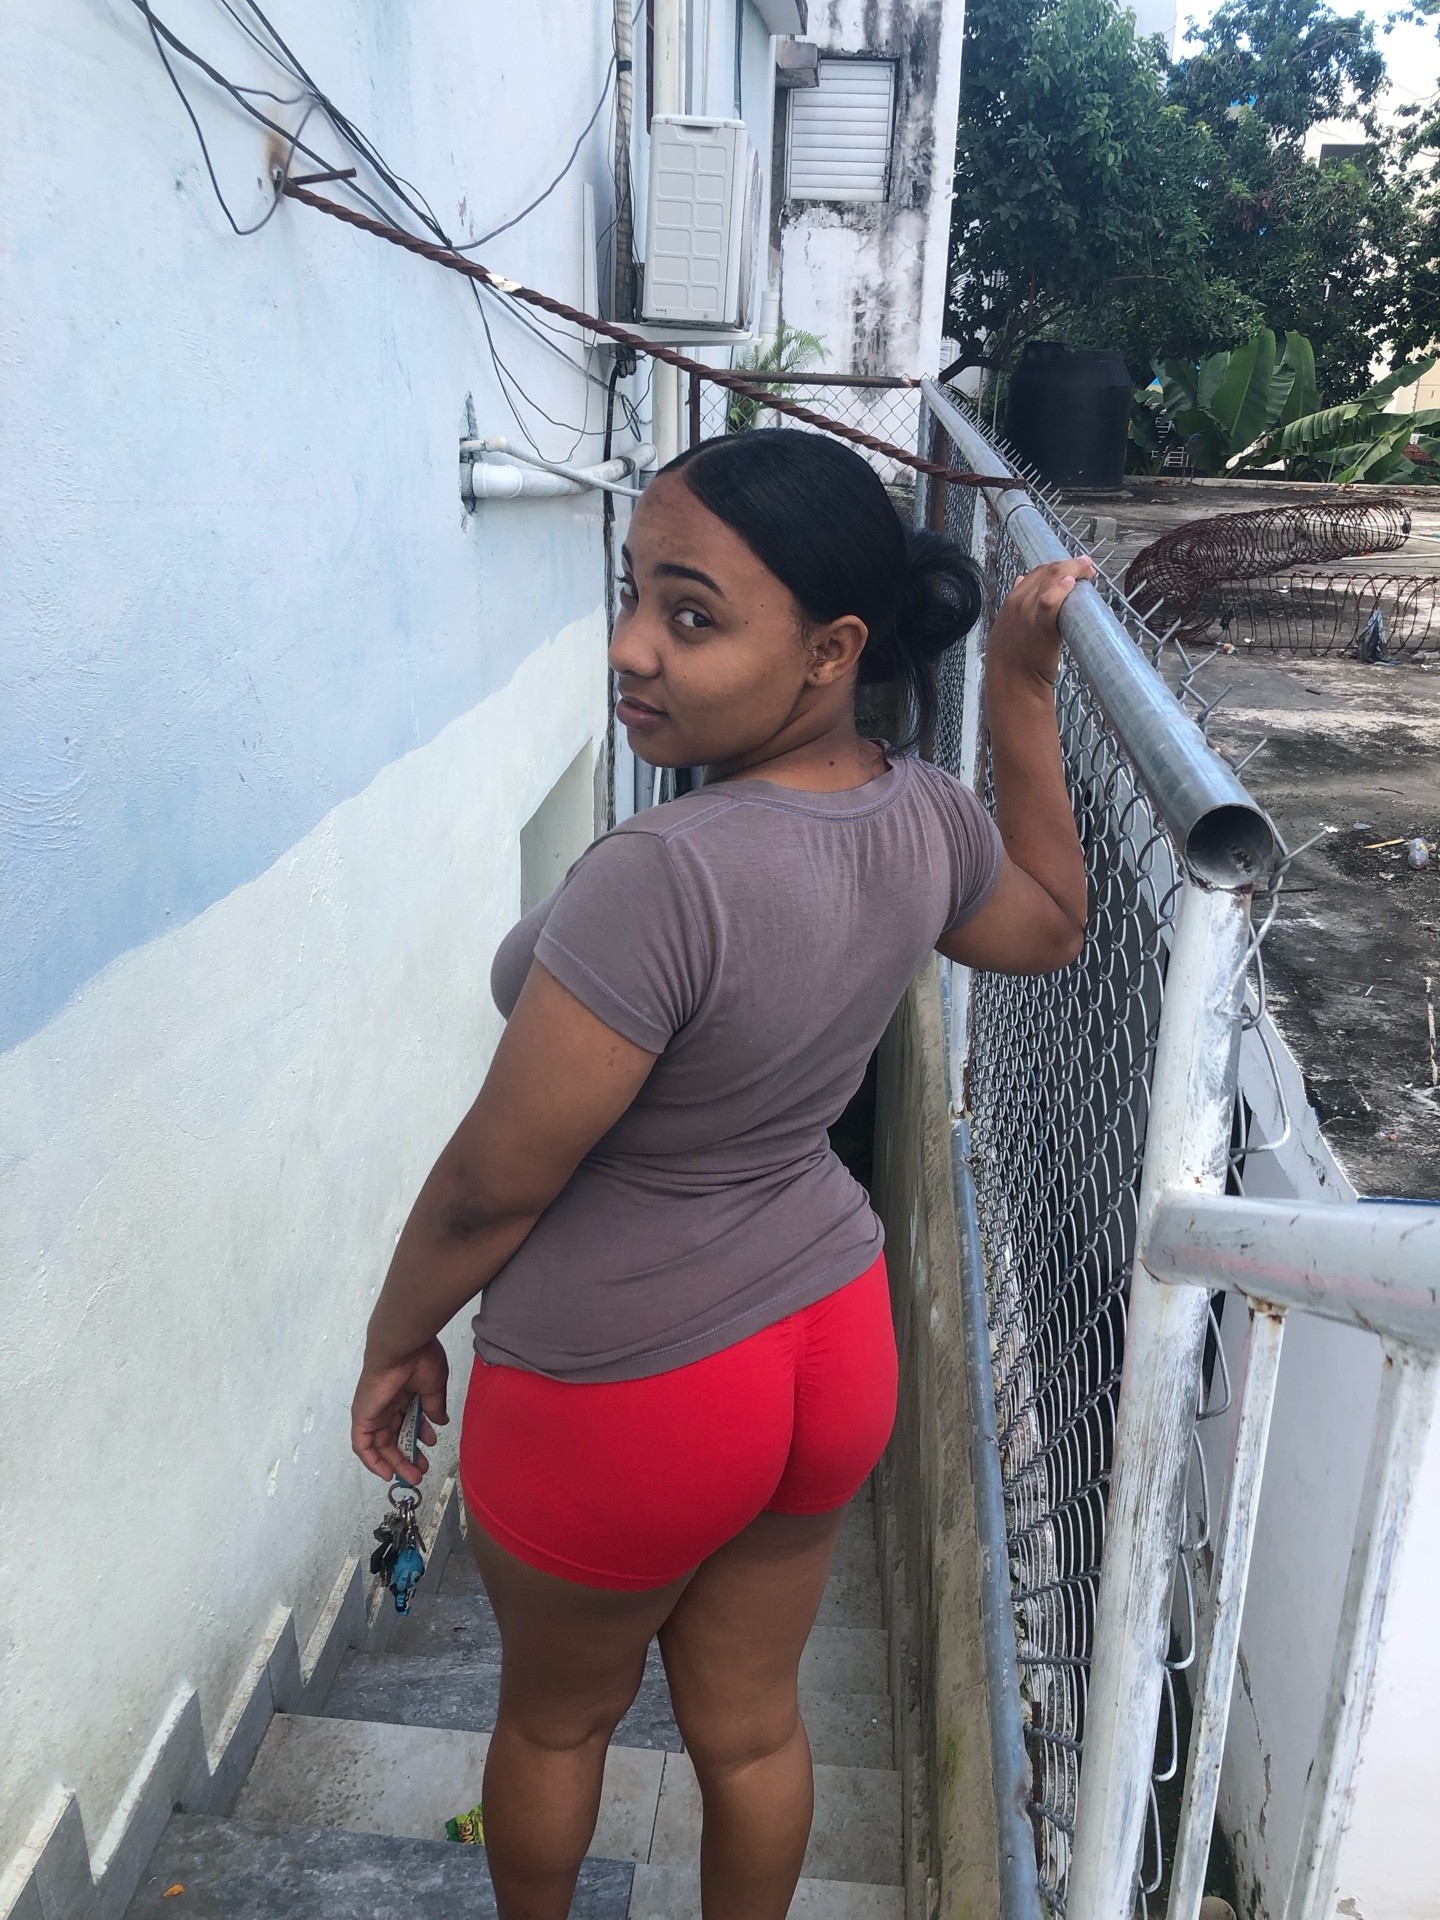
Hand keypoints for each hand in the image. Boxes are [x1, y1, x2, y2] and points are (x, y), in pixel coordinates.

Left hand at [351, 1338, 449, 1483]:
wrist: (402, 1348)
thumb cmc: (420, 1360)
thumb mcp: (434, 1387)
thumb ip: (434, 1406)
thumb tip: (440, 1422)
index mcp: (403, 1394)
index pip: (408, 1421)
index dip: (419, 1436)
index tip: (430, 1446)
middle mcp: (387, 1404)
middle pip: (395, 1436)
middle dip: (409, 1454)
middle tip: (422, 1470)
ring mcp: (374, 1411)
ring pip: (381, 1444)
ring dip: (395, 1461)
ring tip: (412, 1475)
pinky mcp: (363, 1417)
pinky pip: (363, 1445)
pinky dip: (372, 1460)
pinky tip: (386, 1473)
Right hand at [988, 556, 1096, 685]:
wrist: (1012, 682)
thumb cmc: (1015, 660)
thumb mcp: (1010, 627)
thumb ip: (1017, 607)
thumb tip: (1021, 580)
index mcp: (1011, 601)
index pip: (1036, 573)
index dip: (1057, 567)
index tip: (1073, 569)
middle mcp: (1018, 602)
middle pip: (1046, 571)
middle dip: (1070, 564)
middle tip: (1087, 567)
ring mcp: (1027, 611)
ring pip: (1051, 577)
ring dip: (1073, 569)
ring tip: (1089, 571)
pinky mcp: (1040, 623)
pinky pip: (1050, 599)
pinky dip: (1061, 588)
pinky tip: (1073, 582)